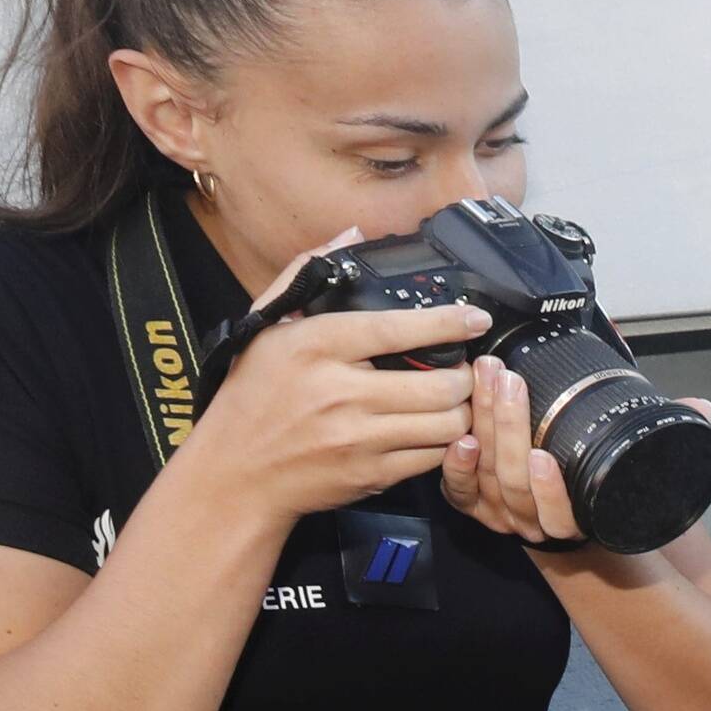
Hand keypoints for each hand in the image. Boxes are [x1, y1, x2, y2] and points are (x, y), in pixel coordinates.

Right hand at [171, 234, 487, 520]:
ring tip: (455, 399)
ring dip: (462, 410)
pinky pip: (431, 458)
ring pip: (445, 424)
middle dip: (465, 375)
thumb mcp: (266, 326)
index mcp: (315, 346)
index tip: (474, 318)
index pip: (396, 329)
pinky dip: (445, 443)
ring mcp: (358, 438)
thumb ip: (307, 273)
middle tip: (463, 368)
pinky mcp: (371, 475)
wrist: (236, 474)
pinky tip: (438, 431)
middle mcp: (340, 393)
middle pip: (439, 384)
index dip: (447, 323)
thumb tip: (352, 235)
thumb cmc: (251, 395)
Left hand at [443, 355, 710, 556]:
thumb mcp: (634, 470)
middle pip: (514, 484)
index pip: (559, 515)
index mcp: (576, 523)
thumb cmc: (600, 487)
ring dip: (484, 425)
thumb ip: (664, 436)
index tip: (547, 457)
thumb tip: (705, 409)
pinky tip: (460, 434)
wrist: (568, 526)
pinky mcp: (474, 505)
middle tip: (508, 379)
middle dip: (508, 429)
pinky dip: (455, 466)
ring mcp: (501, 517)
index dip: (550, 491)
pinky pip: (458, 493)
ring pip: (486, 476)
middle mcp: (535, 525)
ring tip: (488, 378)